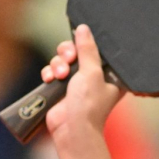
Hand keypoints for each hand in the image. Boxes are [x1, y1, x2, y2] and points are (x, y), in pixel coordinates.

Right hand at [40, 24, 121, 148]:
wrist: (72, 129)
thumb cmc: (88, 105)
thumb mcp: (92, 71)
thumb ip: (87, 49)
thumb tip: (83, 29)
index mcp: (109, 74)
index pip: (98, 50)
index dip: (87, 44)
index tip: (80, 44)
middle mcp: (94, 77)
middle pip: (77, 51)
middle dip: (68, 54)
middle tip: (68, 59)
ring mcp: (76, 83)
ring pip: (62, 60)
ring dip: (58, 64)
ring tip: (59, 75)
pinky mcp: (61, 88)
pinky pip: (52, 71)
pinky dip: (50, 73)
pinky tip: (50, 79)